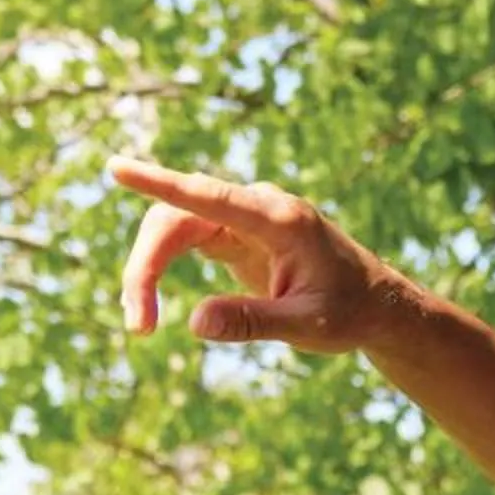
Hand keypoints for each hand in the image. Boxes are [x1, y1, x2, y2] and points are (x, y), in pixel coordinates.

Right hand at [107, 157, 408, 349]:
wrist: (377, 305)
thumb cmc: (350, 313)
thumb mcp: (308, 326)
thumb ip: (253, 322)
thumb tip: (194, 323)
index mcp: (281, 219)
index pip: (209, 197)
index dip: (160, 183)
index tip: (118, 168)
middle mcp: (259, 207)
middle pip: (178, 218)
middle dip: (147, 267)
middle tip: (138, 326)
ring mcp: (245, 216)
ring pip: (175, 227)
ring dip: (148, 271)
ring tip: (141, 326)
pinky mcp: (236, 233)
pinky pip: (184, 238)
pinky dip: (160, 269)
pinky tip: (147, 306)